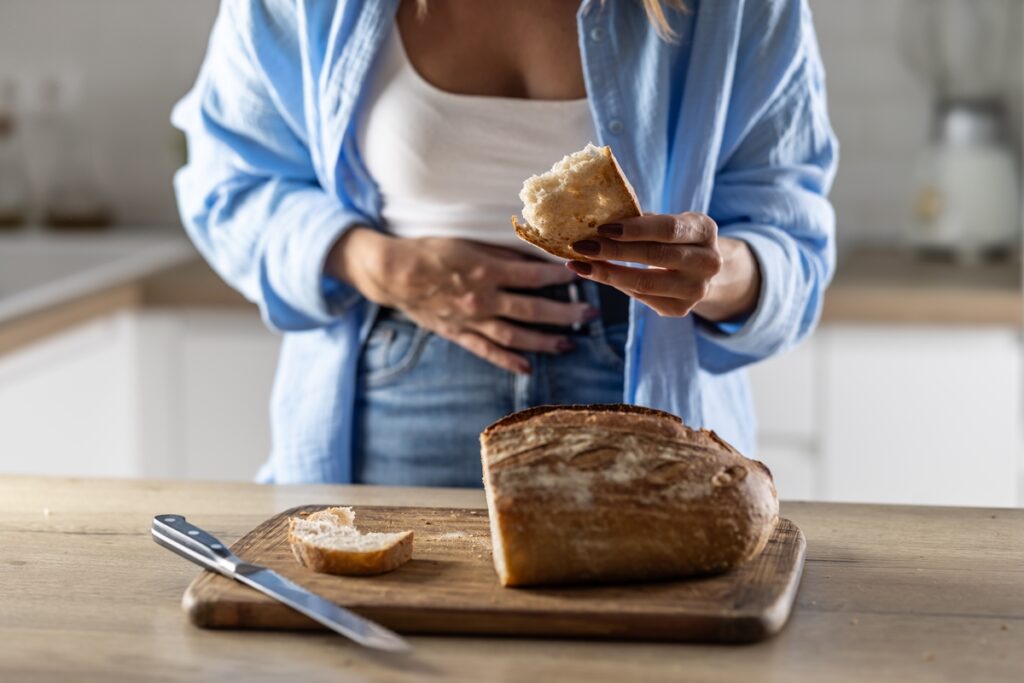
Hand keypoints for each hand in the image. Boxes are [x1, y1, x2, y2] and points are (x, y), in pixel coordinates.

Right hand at [328, 228, 596, 373]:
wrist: (393, 273)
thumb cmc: (432, 251)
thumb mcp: (469, 242)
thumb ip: (502, 253)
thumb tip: (536, 258)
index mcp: (486, 271)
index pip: (534, 276)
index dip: (561, 277)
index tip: (582, 275)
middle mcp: (482, 299)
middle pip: (532, 310)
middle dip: (565, 314)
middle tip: (590, 315)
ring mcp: (471, 321)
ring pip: (515, 336)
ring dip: (545, 342)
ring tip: (569, 344)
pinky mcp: (459, 334)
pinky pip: (487, 351)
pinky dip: (508, 361)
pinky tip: (528, 367)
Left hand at [565, 212, 759, 320]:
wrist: (700, 269)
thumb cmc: (674, 237)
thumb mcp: (668, 222)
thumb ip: (642, 221)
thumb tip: (596, 217)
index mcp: (705, 230)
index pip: (668, 229)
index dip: (635, 229)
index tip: (602, 228)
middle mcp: (708, 262)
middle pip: (654, 257)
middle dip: (613, 251)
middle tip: (581, 246)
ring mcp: (696, 290)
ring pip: (644, 284)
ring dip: (607, 273)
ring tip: (579, 265)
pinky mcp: (680, 309)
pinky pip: (641, 297)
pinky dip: (615, 285)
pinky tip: (596, 274)